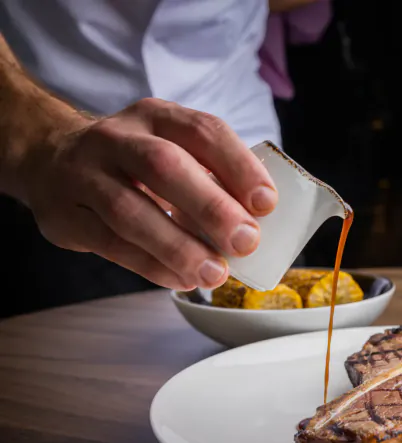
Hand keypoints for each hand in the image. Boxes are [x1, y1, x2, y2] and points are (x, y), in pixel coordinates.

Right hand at [19, 98, 277, 290]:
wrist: (47, 158)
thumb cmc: (131, 162)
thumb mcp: (169, 148)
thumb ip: (209, 178)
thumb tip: (257, 227)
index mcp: (156, 116)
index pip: (203, 131)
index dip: (238, 166)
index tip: (266, 203)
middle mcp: (117, 138)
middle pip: (164, 166)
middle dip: (210, 206)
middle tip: (246, 241)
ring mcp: (84, 174)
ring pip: (130, 210)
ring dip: (178, 247)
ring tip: (215, 273)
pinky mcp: (65, 214)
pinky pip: (110, 243)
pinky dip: (151, 265)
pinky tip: (181, 279)